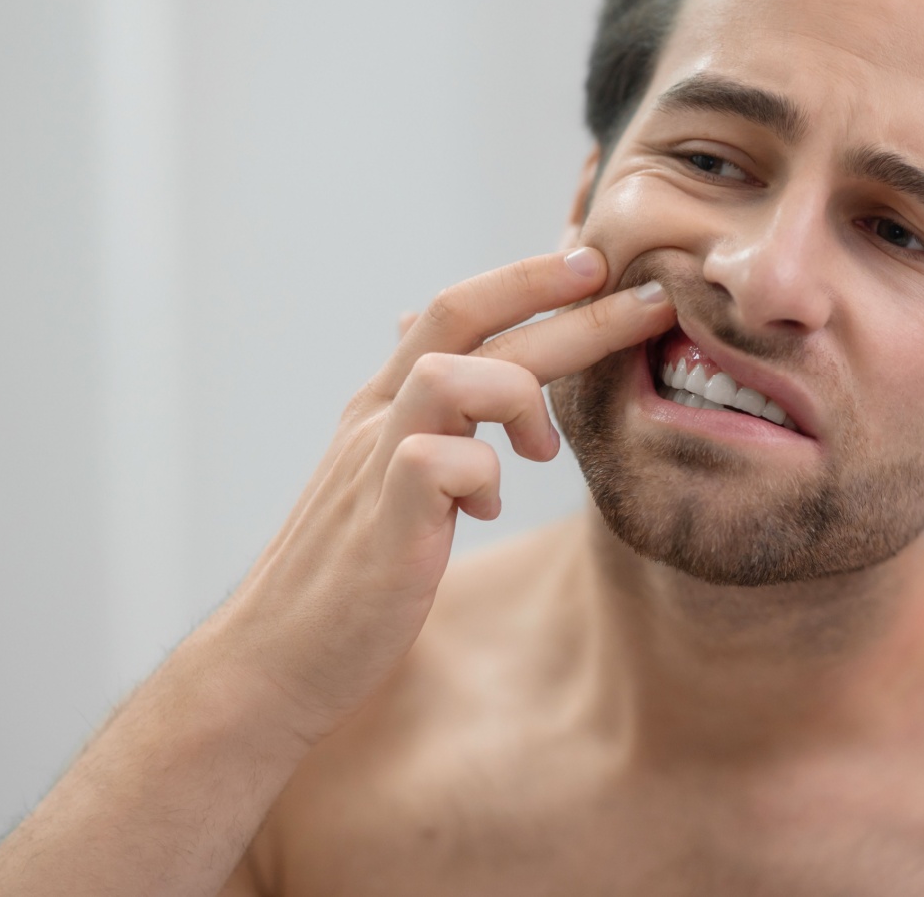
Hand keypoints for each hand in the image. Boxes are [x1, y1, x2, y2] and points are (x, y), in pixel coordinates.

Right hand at [203, 247, 673, 743]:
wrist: (271, 661)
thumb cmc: (342, 575)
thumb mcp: (376, 473)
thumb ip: (412, 407)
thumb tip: (420, 337)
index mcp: (384, 405)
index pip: (457, 310)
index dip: (527, 278)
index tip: (596, 261)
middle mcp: (376, 419)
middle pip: (468, 323)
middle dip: (568, 302)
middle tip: (653, 296)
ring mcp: (373, 467)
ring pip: (450, 373)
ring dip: (518, 395)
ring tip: (542, 449)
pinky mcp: (383, 525)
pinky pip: (439, 462)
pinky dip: (482, 475)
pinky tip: (484, 511)